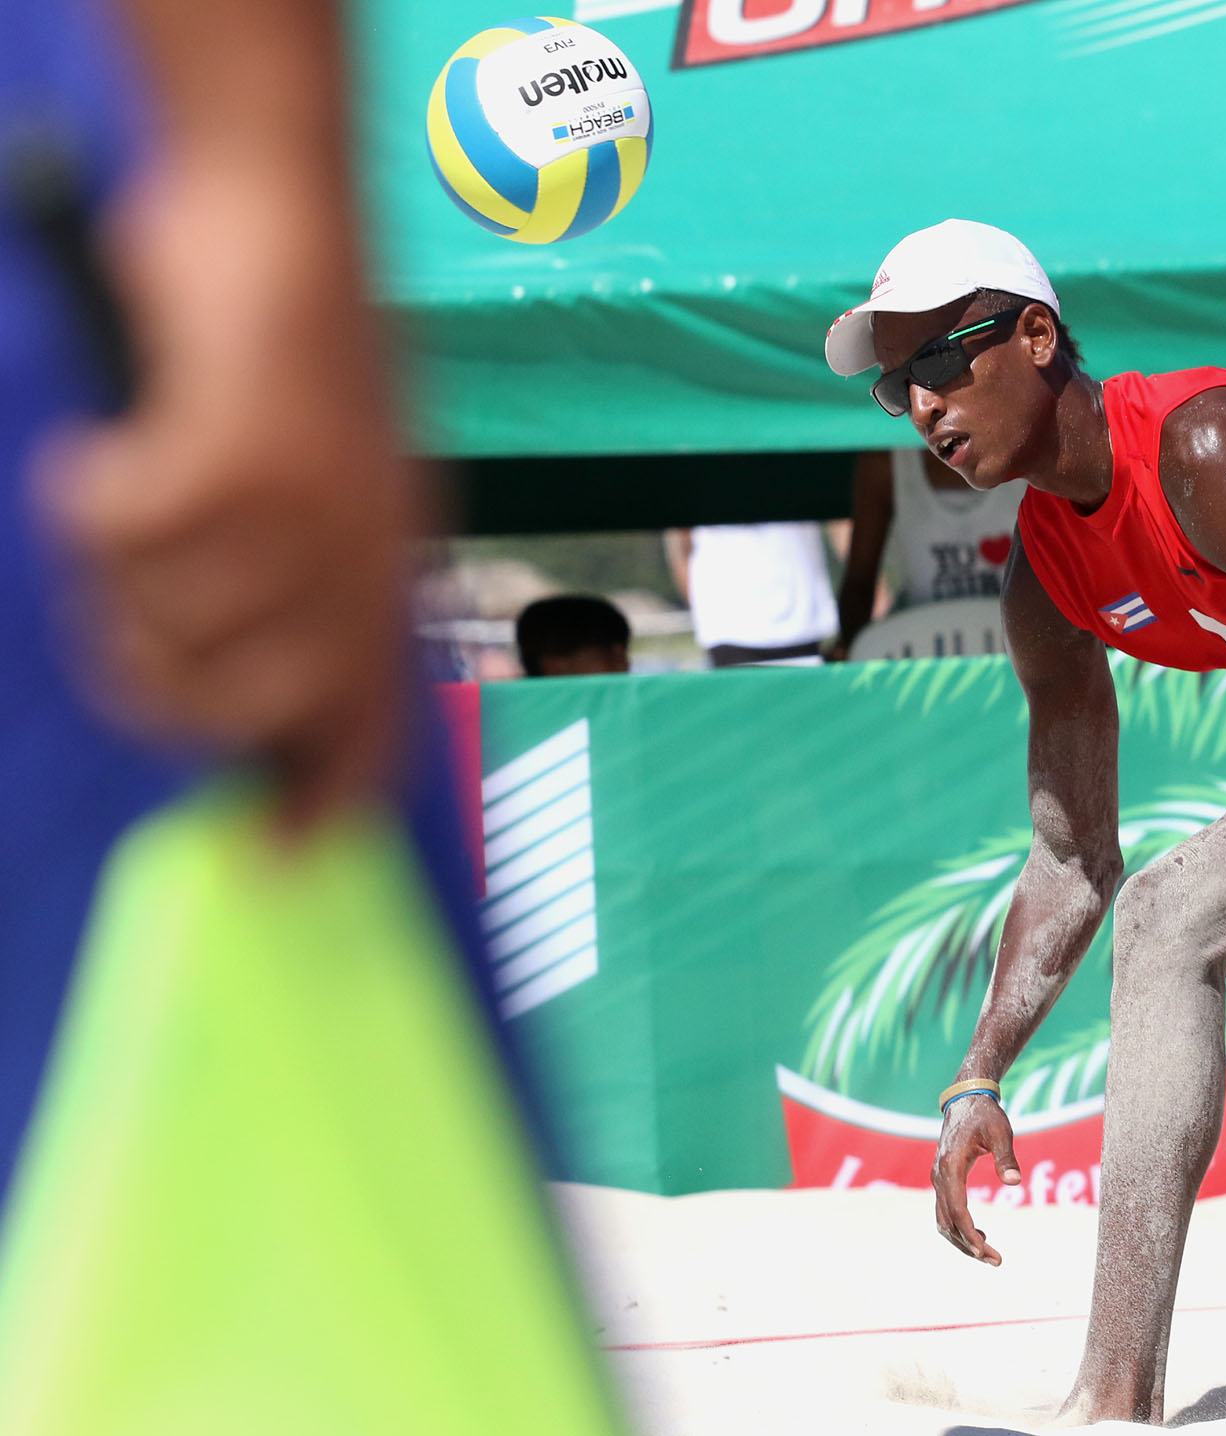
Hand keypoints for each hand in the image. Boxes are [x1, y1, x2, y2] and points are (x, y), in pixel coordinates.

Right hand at [39, 160, 418, 832]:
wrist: (278, 209)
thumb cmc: (277, 347)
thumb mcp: (313, 480)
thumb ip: (294, 582)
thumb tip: (225, 693)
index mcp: (388, 564)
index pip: (373, 719)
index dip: (326, 796)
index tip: (273, 853)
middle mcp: (363, 551)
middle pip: (248, 706)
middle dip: (162, 682)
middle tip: (126, 612)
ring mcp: (308, 506)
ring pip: (171, 620)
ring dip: (119, 566)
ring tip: (133, 487)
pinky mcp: (241, 451)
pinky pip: (124, 531)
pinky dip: (87, 493)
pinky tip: (107, 444)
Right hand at [932, 1093, 1019, 1264]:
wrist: (966, 1098)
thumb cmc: (985, 1114)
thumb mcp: (1000, 1131)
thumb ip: (1006, 1156)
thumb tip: (1014, 1182)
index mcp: (950, 1166)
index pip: (957, 1210)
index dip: (970, 1234)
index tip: (986, 1252)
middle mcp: (939, 1176)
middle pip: (948, 1222)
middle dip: (968, 1245)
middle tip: (995, 1261)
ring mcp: (938, 1179)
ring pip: (943, 1221)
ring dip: (962, 1241)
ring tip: (988, 1254)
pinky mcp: (943, 1180)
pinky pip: (946, 1212)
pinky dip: (959, 1228)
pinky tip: (980, 1236)